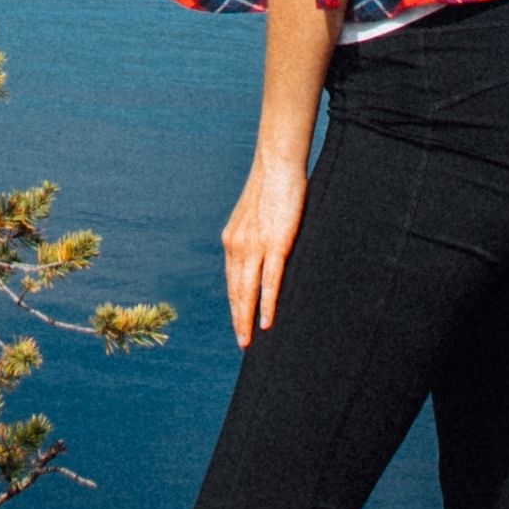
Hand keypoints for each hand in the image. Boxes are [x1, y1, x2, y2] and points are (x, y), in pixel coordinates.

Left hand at [222, 149, 308, 350]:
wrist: (276, 164)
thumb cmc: (271, 189)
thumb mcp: (256, 217)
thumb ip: (255, 237)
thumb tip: (263, 254)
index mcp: (232, 240)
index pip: (231, 280)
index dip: (234, 304)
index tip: (238, 324)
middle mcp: (237, 245)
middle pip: (236, 291)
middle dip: (237, 319)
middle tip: (242, 344)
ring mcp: (255, 245)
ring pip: (248, 290)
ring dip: (247, 318)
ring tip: (249, 340)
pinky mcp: (275, 243)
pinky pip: (269, 280)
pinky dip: (267, 303)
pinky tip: (267, 321)